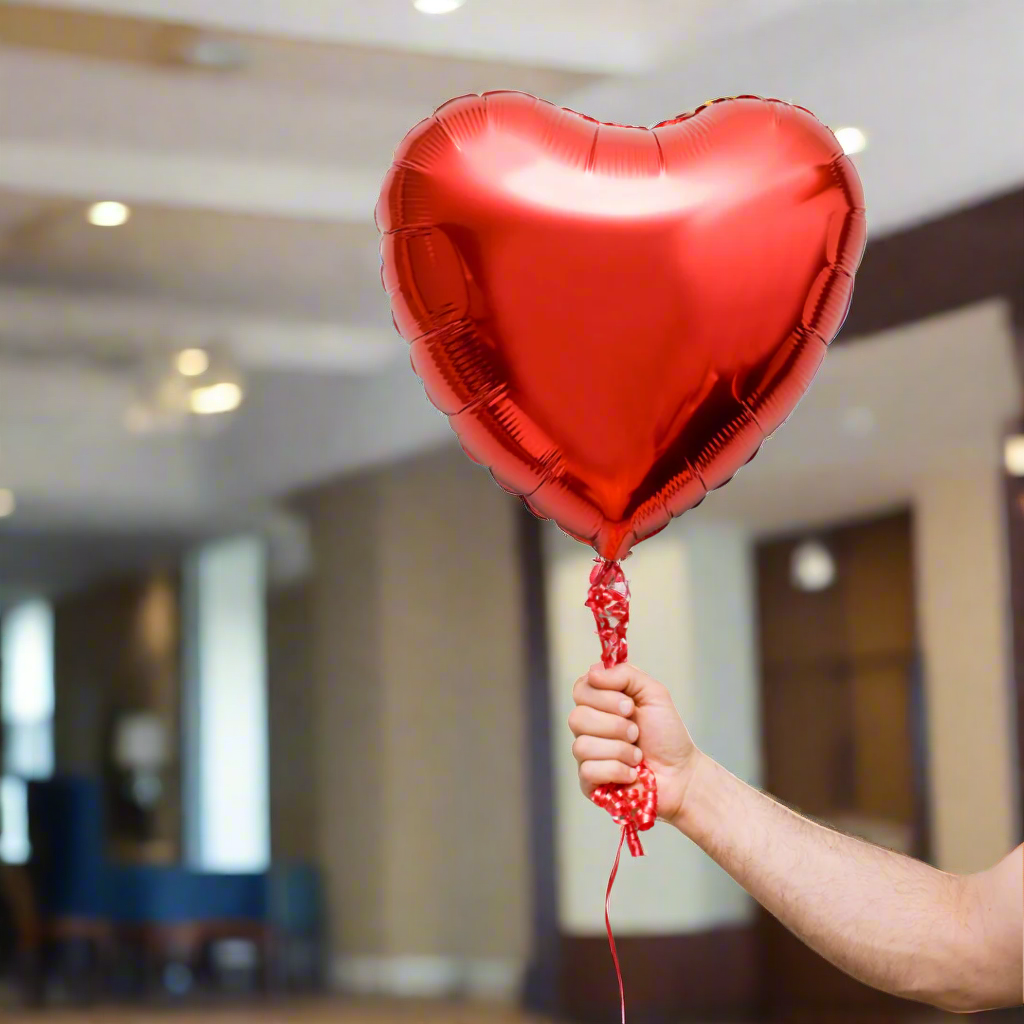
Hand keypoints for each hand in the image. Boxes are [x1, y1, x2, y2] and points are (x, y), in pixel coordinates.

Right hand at [569, 662, 701, 824]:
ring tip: (638, 756)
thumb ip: (625, 674)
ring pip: (582, 746)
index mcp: (600, 704)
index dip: (602, 696)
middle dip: (614, 725)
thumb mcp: (653, 694)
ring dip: (619, 750)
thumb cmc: (667, 735)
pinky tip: (632, 773)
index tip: (629, 705)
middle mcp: (589, 728)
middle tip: (636, 732)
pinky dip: (617, 771)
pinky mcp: (588, 782)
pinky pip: (589, 771)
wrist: (682, 774)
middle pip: (577, 717)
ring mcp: (587, 756)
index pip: (580, 689)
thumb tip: (593, 672)